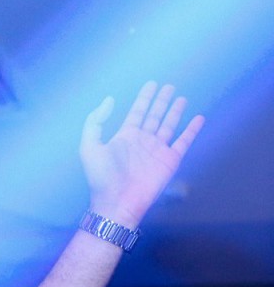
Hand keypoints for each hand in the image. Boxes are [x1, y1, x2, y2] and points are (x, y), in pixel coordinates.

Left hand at [80, 81, 204, 228]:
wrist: (117, 202)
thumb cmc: (101, 178)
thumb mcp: (89, 146)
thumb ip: (95, 122)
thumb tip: (109, 100)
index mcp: (124, 137)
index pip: (137, 112)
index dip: (144, 98)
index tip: (151, 84)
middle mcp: (142, 141)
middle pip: (154, 115)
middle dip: (161, 101)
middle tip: (169, 86)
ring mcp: (157, 151)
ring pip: (169, 125)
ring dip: (175, 112)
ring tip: (181, 98)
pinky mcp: (170, 161)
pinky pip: (184, 141)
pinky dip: (192, 130)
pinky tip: (197, 118)